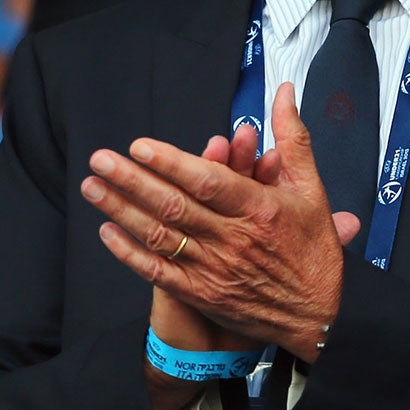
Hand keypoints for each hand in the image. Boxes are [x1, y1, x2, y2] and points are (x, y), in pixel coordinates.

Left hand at [83, 86, 363, 365]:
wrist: (316, 316)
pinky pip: (156, 272)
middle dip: (132, 180)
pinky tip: (108, 232)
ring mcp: (214, 269)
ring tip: (93, 187)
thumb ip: (293, 139)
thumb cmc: (313, 250)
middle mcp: (234, 239)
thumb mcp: (313, 190)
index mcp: (262, 209)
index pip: (208, 182)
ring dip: (121, 210)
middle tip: (100, 159)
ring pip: (159, 236)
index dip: (171, 163)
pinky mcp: (201, 293)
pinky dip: (129, 253)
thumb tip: (282, 93)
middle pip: (174, 205)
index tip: (140, 146)